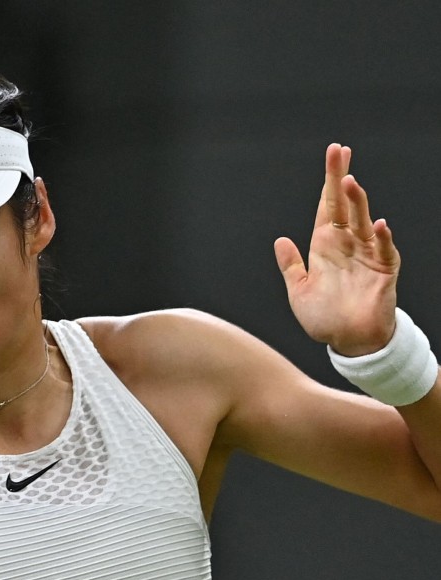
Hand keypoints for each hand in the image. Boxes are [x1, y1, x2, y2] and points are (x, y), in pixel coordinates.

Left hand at [274, 143, 400, 355]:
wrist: (348, 343)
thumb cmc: (325, 318)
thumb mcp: (299, 290)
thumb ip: (291, 265)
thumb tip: (280, 240)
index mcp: (326, 246)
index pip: (328, 206)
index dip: (329, 182)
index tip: (334, 155)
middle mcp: (347, 245)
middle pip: (344, 205)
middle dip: (341, 178)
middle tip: (339, 152)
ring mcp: (366, 256)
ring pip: (362, 222)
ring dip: (357, 203)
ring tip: (349, 182)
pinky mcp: (382, 272)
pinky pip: (383, 251)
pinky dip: (380, 238)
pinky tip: (377, 224)